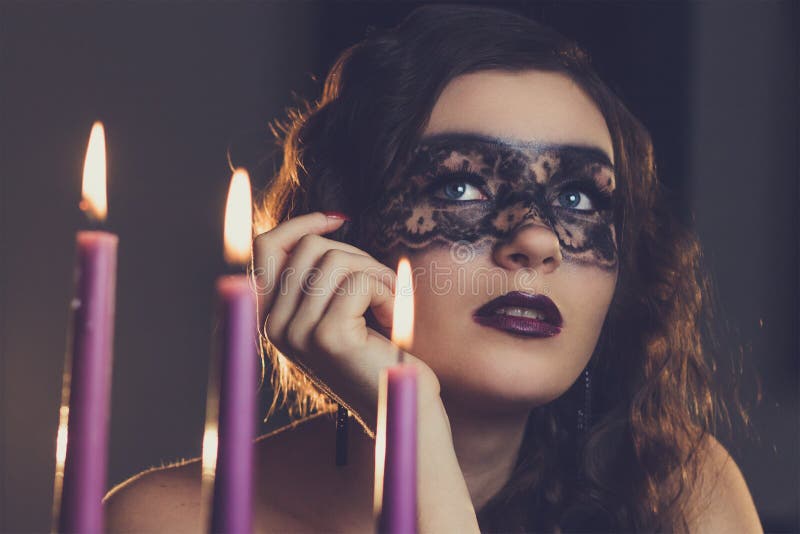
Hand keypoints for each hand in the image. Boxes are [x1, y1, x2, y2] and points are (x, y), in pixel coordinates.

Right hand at [252, 211, 439, 433]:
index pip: (266, 247)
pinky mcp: (327, 337)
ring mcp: (297, 332)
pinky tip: (392, 318)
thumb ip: (316, 276)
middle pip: (309, 248)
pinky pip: (360, 282)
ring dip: (376, 274)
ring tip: (388, 304)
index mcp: (270, 316)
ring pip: (336, 260)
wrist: (400, 405)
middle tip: (382, 287)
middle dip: (357, 256)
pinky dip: (387, 291)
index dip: (301, 224)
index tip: (339, 220)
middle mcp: (273, 325)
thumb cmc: (376, 351)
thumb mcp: (336, 307)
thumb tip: (320, 223)